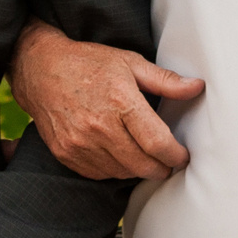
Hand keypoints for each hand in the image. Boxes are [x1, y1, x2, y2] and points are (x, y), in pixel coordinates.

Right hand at [10, 19, 202, 179]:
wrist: (39, 69)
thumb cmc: (88, 63)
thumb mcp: (129, 63)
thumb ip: (165, 80)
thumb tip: (197, 87)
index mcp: (120, 101)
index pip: (157, 143)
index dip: (175, 155)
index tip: (182, 156)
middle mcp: (99, 126)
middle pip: (142, 165)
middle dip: (161, 168)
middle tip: (167, 162)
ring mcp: (79, 143)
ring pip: (122, 173)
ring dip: (137, 169)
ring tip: (142, 155)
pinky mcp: (66, 153)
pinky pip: (100, 174)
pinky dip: (113, 169)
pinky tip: (117, 154)